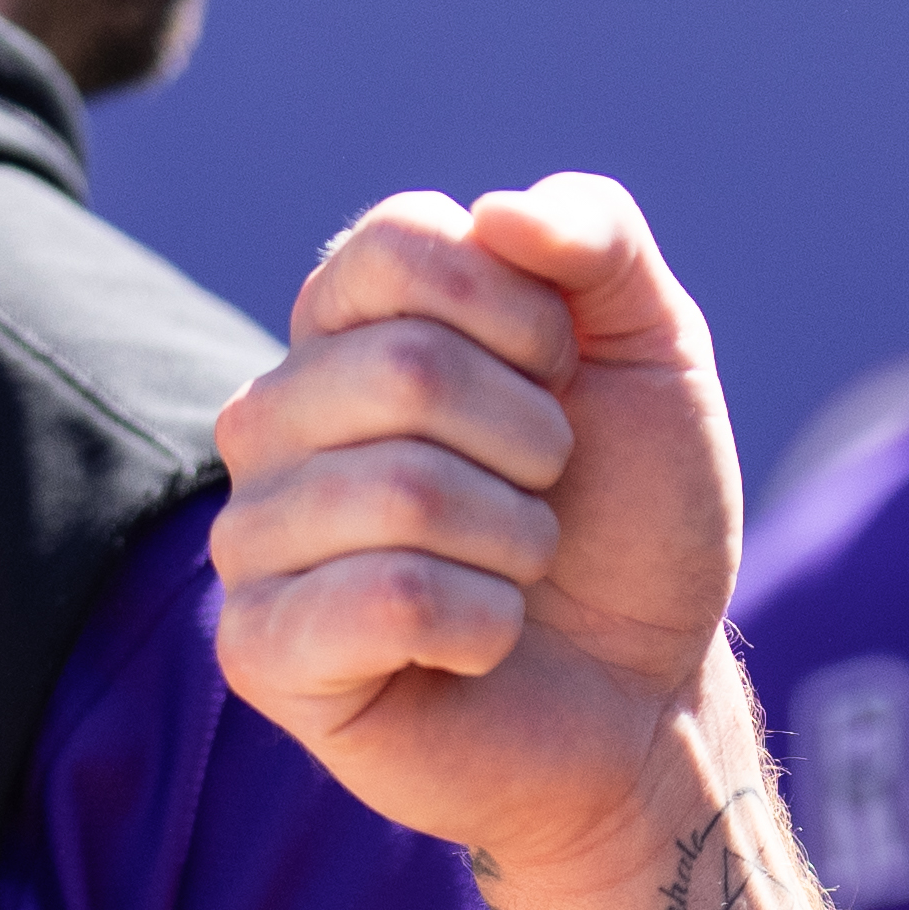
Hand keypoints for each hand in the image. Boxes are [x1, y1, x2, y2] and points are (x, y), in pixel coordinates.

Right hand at [208, 175, 751, 900]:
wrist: (647, 695)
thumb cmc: (630, 522)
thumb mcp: (655, 352)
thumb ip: (599, 240)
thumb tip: (500, 214)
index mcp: (346, 325)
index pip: (398, 243)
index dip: (524, 315)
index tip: (562, 381)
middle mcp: (274, 418)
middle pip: (405, 367)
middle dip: (533, 442)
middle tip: (546, 499)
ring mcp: (253, 534)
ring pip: (400, 490)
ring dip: (517, 541)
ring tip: (518, 575)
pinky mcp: (259, 650)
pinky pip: (384, 600)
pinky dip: (482, 625)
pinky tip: (483, 646)